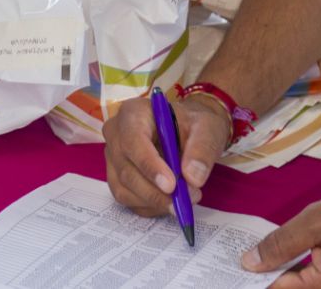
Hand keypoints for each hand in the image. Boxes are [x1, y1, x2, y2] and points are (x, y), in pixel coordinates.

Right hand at [102, 92, 228, 215]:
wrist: (186, 131)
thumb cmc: (192, 125)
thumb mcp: (207, 128)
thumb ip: (202, 148)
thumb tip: (192, 178)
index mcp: (133, 113)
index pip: (132, 140)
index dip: (149, 165)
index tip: (171, 185)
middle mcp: (115, 134)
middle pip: (126, 170)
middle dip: (157, 191)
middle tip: (188, 198)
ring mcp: (113, 158)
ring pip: (125, 189)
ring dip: (156, 201)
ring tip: (185, 198)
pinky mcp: (116, 178)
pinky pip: (128, 200)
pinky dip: (151, 206)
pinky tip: (170, 200)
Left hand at [242, 192, 320, 287]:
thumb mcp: (318, 221)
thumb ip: (282, 243)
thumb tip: (249, 263)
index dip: (252, 279)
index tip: (229, 270)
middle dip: (265, 277)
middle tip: (239, 260)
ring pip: (303, 288)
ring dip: (281, 274)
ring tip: (257, 257)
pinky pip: (317, 284)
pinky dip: (298, 273)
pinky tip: (284, 257)